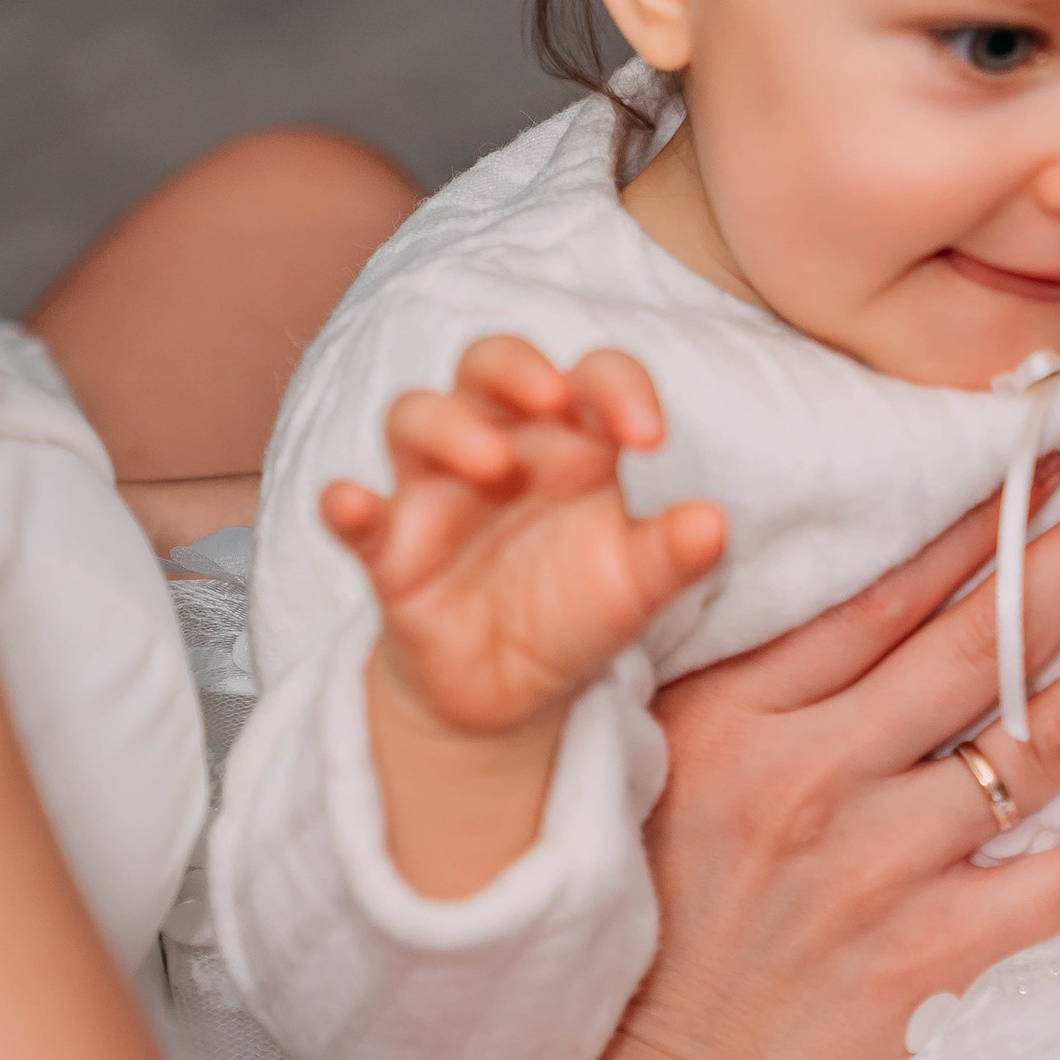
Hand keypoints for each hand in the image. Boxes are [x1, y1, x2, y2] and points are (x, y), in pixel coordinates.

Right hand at [326, 335, 725, 897]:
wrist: (513, 695)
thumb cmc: (576, 612)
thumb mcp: (637, 588)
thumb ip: (673, 555)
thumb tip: (713, 523)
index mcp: (572, 444)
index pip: (591, 377)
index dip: (619, 386)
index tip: (652, 437)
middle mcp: (501, 448)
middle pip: (488, 364)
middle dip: (515, 366)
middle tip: (553, 399)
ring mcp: (438, 494)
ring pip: (416, 416)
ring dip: (448, 427)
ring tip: (493, 466)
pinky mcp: (391, 551)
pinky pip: (359, 515)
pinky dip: (347, 505)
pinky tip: (351, 506)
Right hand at [578, 464, 1059, 1059]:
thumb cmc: (637, 936)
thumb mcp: (645, 770)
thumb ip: (732, 680)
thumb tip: (841, 581)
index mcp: (733, 715)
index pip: (887, 589)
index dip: (985, 513)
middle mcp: (812, 777)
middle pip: (985, 639)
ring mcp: (879, 869)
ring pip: (1045, 739)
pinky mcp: (929, 958)